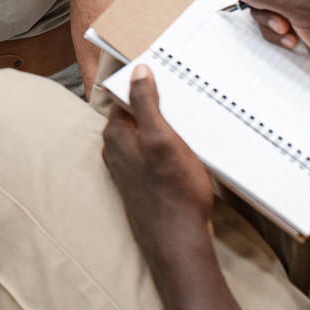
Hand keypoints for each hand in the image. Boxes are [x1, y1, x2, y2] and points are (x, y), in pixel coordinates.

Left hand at [102, 65, 219, 263]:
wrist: (177, 241)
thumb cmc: (172, 191)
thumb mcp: (162, 138)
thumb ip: (146, 103)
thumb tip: (138, 71)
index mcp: (116, 134)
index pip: (125, 94)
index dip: (145, 80)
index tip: (167, 68)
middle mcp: (118, 150)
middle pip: (138, 113)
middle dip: (159, 101)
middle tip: (187, 89)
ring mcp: (131, 167)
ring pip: (149, 133)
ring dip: (168, 124)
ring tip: (193, 113)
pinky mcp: (147, 181)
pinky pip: (158, 152)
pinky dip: (172, 144)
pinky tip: (191, 144)